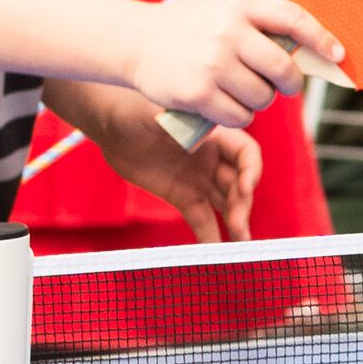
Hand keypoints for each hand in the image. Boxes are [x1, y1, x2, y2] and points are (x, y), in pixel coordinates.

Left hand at [88, 111, 260, 241]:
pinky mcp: (183, 196)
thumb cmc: (133, 109)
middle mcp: (213, 157)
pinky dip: (210, 235)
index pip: (245, 152)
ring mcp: (200, 179)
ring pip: (226, 203)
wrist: (111, 126)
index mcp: (214, 133)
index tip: (246, 187)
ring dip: (236, 222)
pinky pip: (202, 218)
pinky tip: (215, 254)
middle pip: (239, 183)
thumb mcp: (154, 112)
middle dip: (242, 203)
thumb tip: (193, 131)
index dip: (251, 170)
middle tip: (238, 225)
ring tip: (240, 244)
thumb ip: (175, 122)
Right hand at [124, 0, 341, 129]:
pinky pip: (239, 117)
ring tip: (239, 90)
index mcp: (239, 5)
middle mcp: (228, 32)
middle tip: (282, 86)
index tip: (338, 55)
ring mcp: (212, 64)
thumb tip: (310, 50)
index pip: (294, 19)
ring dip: (259, 101)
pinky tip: (223, 104)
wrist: (135, 42)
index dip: (321, 39)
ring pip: (263, 98)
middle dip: (288, 84)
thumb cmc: (189, 28)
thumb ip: (259, 23)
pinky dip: (237, 116)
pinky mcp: (198, 93)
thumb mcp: (222, 10)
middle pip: (284, 70)